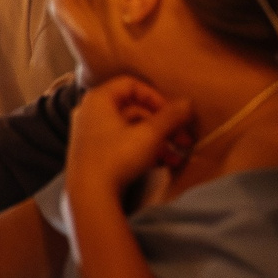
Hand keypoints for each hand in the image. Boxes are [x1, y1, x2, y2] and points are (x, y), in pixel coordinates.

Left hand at [65, 75, 194, 191]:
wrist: (90, 193)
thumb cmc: (117, 156)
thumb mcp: (150, 134)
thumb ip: (170, 117)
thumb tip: (187, 102)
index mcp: (99, 99)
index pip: (131, 84)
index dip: (156, 97)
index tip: (173, 114)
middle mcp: (92, 112)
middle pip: (135, 109)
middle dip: (165, 125)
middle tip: (186, 140)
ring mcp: (93, 133)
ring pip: (133, 129)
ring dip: (160, 141)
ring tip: (179, 157)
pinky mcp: (96, 153)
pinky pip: (125, 144)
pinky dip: (145, 150)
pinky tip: (165, 164)